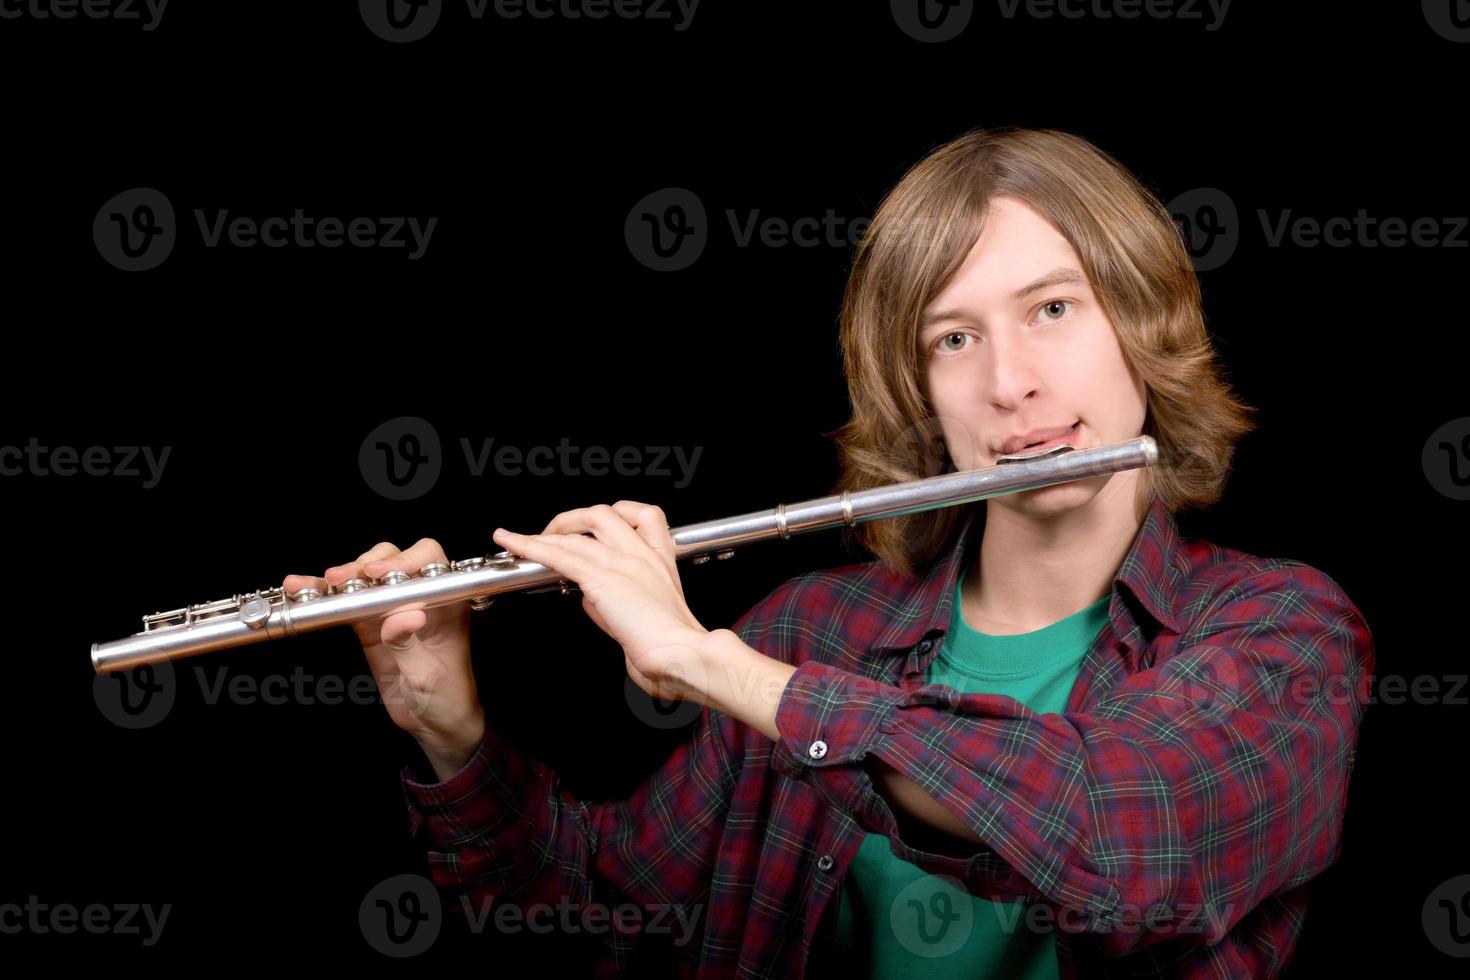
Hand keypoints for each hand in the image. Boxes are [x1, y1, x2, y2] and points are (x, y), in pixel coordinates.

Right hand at [281, 538, 483, 762]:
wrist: (434, 723)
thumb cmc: (446, 697)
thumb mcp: (428, 675)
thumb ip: (410, 644)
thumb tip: (402, 616)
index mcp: (445, 602)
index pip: (428, 562)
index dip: (403, 561)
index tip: (378, 576)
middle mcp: (418, 598)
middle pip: (392, 560)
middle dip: (366, 564)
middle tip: (343, 580)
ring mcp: (391, 609)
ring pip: (364, 577)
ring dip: (340, 576)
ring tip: (317, 584)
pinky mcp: (368, 624)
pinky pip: (345, 603)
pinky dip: (323, 595)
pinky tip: (302, 589)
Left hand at [492, 501, 709, 702]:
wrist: (683, 655)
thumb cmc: (674, 647)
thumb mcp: (645, 618)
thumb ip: (617, 602)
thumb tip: (590, 598)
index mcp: (661, 561)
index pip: (644, 515)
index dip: (618, 513)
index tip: (597, 525)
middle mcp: (643, 555)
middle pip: (603, 513)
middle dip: (573, 519)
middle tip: (554, 534)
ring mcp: (623, 563)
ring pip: (577, 532)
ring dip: (546, 533)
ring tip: (524, 541)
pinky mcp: (602, 579)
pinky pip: (559, 555)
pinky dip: (530, 546)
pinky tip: (512, 542)